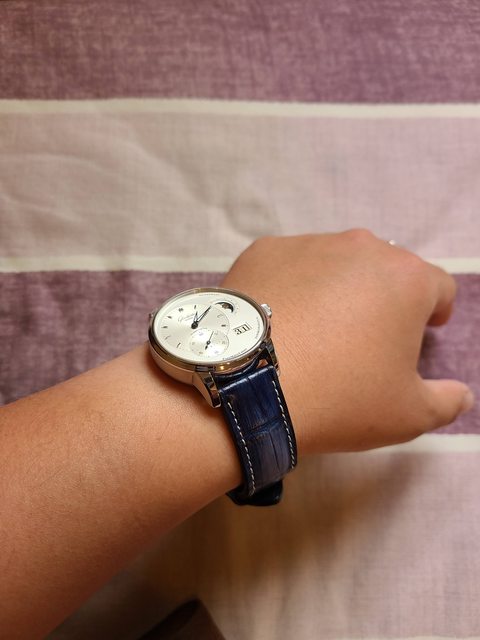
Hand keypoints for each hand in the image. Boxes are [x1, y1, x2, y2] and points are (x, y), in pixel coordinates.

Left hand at [221, 230, 473, 454]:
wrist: (246, 383)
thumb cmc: (339, 397)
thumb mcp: (406, 415)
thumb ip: (445, 402)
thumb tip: (461, 394)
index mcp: (407, 279)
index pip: (438, 286)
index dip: (436, 309)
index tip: (426, 328)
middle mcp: (360, 247)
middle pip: (386, 270)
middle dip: (385, 299)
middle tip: (366, 337)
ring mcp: (308, 244)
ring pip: (336, 263)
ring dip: (337, 289)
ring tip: (316, 329)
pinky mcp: (264, 250)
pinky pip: (290, 266)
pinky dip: (292, 286)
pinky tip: (278, 320)